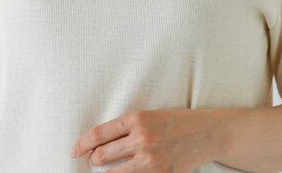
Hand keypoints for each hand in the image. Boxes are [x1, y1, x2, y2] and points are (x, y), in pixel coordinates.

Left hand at [69, 107, 218, 170]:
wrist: (206, 133)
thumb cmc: (177, 120)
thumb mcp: (150, 115)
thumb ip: (128, 127)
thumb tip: (103, 141)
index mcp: (137, 118)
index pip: (99, 133)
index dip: (82, 143)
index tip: (74, 150)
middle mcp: (141, 138)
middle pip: (102, 155)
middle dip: (92, 160)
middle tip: (91, 161)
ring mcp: (150, 160)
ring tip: (103, 171)